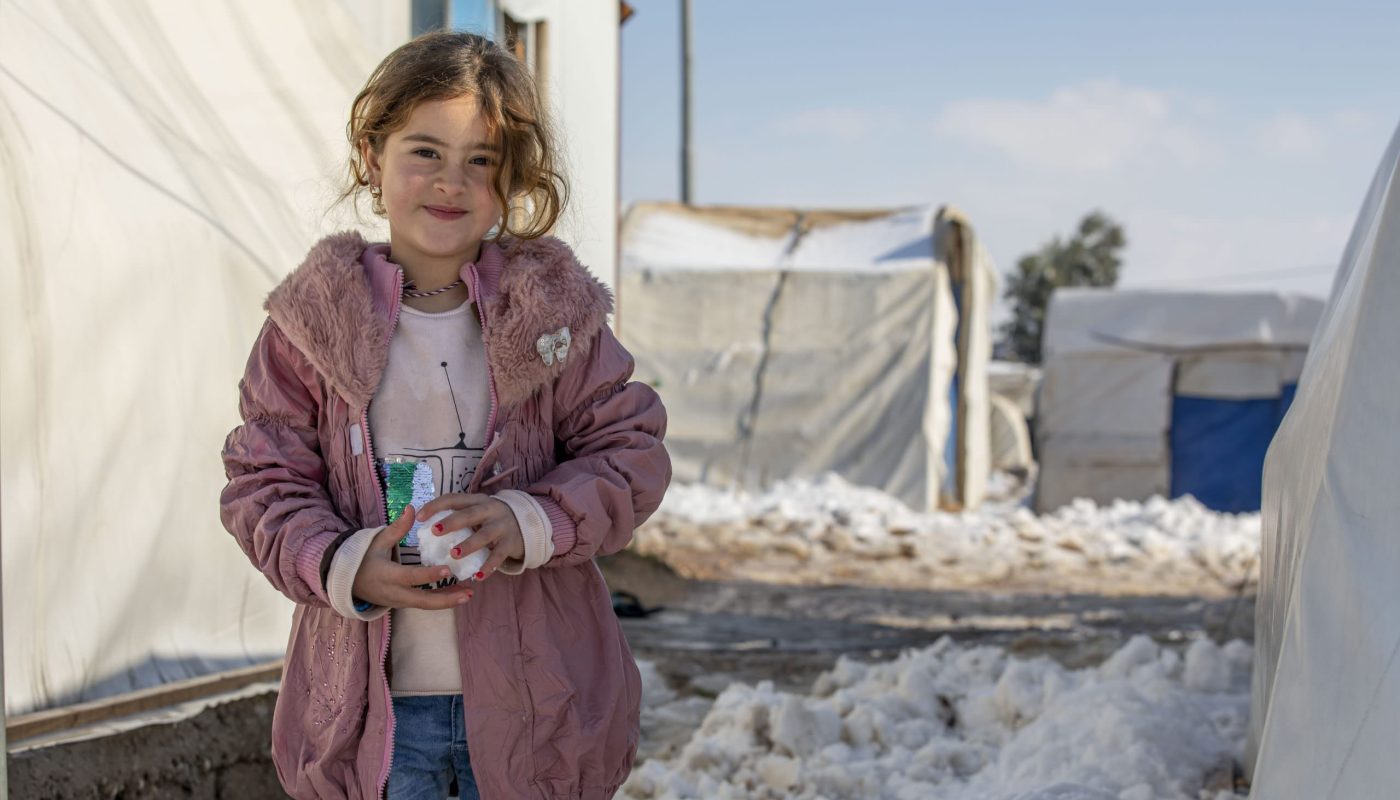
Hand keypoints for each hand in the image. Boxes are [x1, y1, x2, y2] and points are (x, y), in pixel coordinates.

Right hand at [351, 506, 474, 608]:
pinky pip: (423, 604)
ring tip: (468, 594)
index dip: (429, 575)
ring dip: (447, 602)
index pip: (411, 577)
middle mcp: (394, 592)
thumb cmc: (364, 558)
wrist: (348, 583)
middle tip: (468, 593)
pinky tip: (457, 594)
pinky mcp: (403, 605)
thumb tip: (412, 508)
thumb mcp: (377, 541)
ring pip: (425, 605)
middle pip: (422, 600)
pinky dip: (440, 601)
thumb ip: (397, 527)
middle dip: (446, 599)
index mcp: (387, 575)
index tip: (448, 570)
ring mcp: (399, 602)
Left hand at [418, 493, 524, 579]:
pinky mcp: (511, 542)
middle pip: (469, 514)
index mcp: (476, 500)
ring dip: (469, 544)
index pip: (454, 499)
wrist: (527, 524)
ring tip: (454, 555)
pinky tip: (478, 576)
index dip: (436, 506)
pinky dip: (489, 566)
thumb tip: (424, 527)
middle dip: (452, 522)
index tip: (419, 517)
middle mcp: (490, 510)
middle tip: (435, 531)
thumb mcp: (477, 511)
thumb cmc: (490, 520)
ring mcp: (502, 526)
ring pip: (484, 535)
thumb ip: (458, 516)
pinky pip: (499, 555)